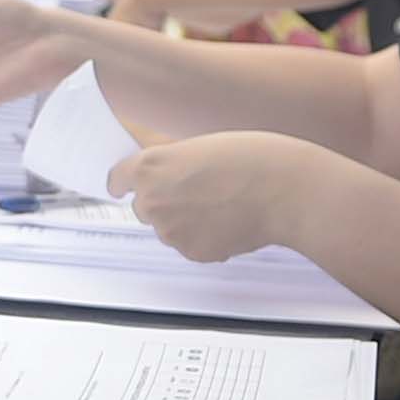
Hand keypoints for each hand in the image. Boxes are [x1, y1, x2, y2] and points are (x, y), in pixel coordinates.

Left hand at [110, 129, 328, 260]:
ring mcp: (170, 231)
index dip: (124, 184)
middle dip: (161, 202)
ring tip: (221, 206)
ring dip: (184, 221)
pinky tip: (229, 222)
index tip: (124, 188)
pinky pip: (190, 246)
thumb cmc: (249, 158)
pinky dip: (204, 238)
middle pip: (142, 207)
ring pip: (168, 229)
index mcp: (149, 167)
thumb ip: (171, 165)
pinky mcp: (192, 252)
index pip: (118, 179)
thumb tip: (163, 180)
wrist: (282, 189)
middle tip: (196, 193)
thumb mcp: (199, 147)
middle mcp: (152, 201)